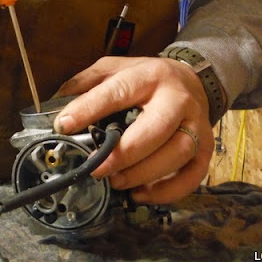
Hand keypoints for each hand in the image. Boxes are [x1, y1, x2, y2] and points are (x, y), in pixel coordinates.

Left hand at [52, 56, 214, 203]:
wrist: (193, 79)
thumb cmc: (146, 78)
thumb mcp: (114, 68)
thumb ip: (85, 82)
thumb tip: (55, 102)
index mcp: (148, 76)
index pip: (117, 92)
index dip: (88, 109)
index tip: (63, 125)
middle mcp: (176, 99)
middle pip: (155, 129)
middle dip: (123, 153)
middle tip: (96, 168)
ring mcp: (196, 124)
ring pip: (177, 154)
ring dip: (144, 174)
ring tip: (115, 181)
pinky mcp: (206, 148)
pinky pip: (193, 175)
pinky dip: (167, 191)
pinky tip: (140, 194)